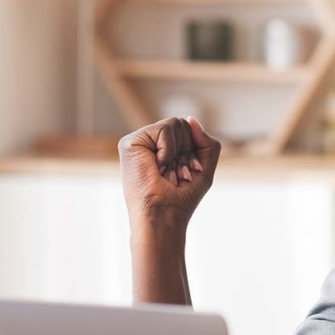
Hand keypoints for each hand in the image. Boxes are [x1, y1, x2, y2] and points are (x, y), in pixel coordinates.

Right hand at [119, 116, 220, 233]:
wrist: (163, 215)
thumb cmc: (181, 198)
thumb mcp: (203, 168)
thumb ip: (205, 142)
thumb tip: (191, 119)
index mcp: (163, 149)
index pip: (188, 131)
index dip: (194, 153)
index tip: (187, 176)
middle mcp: (150, 144)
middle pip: (183, 125)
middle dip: (187, 152)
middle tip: (176, 176)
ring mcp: (139, 142)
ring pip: (176, 123)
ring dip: (178, 153)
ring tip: (166, 173)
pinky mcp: (130, 142)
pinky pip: (165, 129)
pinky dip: (169, 150)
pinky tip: (157, 165)